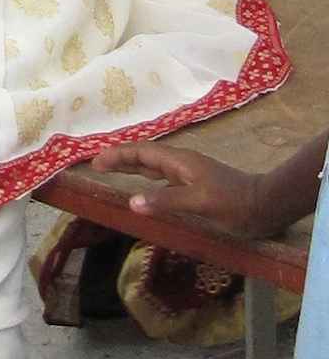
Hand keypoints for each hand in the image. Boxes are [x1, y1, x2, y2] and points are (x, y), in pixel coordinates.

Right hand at [91, 142, 260, 236]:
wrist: (263, 206)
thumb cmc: (232, 203)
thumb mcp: (198, 202)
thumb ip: (165, 200)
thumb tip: (131, 201)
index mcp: (179, 162)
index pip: (142, 152)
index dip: (118, 155)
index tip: (95, 161)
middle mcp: (180, 164)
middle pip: (144, 156)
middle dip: (120, 158)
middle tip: (96, 164)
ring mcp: (187, 174)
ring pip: (152, 166)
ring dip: (131, 167)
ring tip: (111, 170)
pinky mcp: (193, 186)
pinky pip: (161, 178)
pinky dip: (145, 180)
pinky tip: (142, 188)